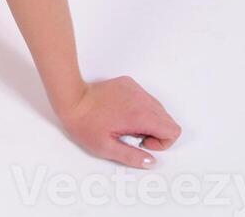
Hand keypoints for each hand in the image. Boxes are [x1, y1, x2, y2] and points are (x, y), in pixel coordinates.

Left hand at [55, 76, 181, 167]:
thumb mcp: (107, 148)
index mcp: (140, 115)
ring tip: (125, 125)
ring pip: (157, 108)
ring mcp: (135, 88)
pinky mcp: (128, 83)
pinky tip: (121, 112)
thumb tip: (151, 161)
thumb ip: (132, 157)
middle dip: (155, 132)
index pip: (172, 130)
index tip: (141, 143)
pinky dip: (140, 108)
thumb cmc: (86, 124)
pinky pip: (144, 98)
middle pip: (167, 119)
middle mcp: (141, 98)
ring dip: (148, 120)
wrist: (72, 98)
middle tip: (132, 135)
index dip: (161, 142)